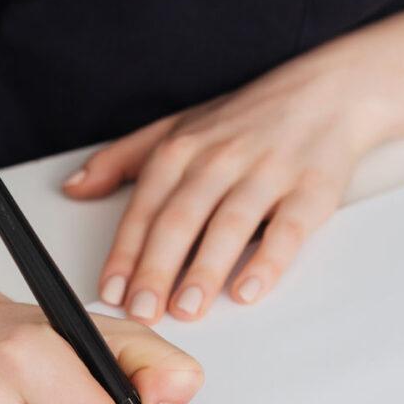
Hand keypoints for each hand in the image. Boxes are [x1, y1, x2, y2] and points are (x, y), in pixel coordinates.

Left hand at [63, 50, 388, 323]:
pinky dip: (268, 261)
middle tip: (143, 311)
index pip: (145, 206)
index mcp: (184, 148)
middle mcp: (221, 158)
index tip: (111, 291)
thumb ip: (123, 159)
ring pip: (229, 224)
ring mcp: (267, 173)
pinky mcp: (311, 190)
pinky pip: (287, 230)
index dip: (125, 252)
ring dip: (205, 270)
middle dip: (157, 269)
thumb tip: (74, 186)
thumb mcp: (179, 127)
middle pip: (181, 219)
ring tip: (186, 309)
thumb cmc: (249, 118)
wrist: (329, 91)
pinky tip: (249, 289)